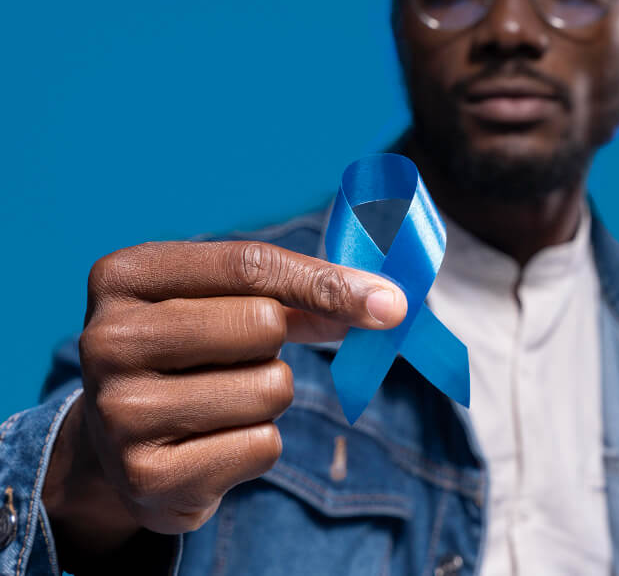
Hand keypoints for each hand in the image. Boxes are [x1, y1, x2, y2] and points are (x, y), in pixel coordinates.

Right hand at [43, 241, 406, 561]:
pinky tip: (211, 442)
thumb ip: (298, 294)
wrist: (116, 442)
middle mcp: (107, 339)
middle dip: (277, 344)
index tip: (391, 302)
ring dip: (269, 395)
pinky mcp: (146, 475)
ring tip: (218, 400)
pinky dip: (257, 445)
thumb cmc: (189, 353)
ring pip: (271, 388)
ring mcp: (119, 411)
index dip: (328, 282)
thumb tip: (383, 304)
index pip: (250, 265)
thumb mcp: (222, 303)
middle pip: (263, 323)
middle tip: (237, 357)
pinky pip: (262, 446)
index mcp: (125, 276)